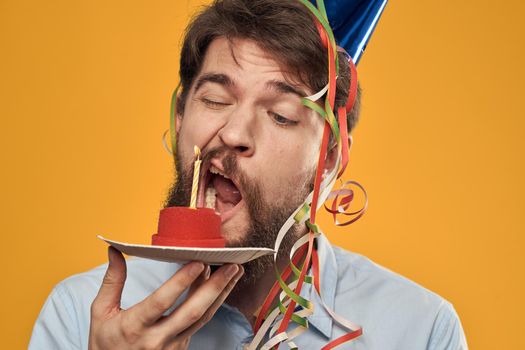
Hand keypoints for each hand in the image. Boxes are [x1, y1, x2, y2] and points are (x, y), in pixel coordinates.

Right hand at [88, 247, 243, 349]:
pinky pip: (200, 324)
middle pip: (192, 311)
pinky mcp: (181, 349)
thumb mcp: (101, 314)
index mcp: (134, 327)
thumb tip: (114, 250)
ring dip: (221, 293)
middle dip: (215, 287)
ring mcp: (172, 347)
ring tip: (235, 272)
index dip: (181, 282)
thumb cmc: (106, 344)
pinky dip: (212, 303)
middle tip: (231, 266)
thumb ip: (112, 281)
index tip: (198, 263)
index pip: (162, 302)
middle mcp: (156, 339)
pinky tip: (220, 287)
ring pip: (202, 318)